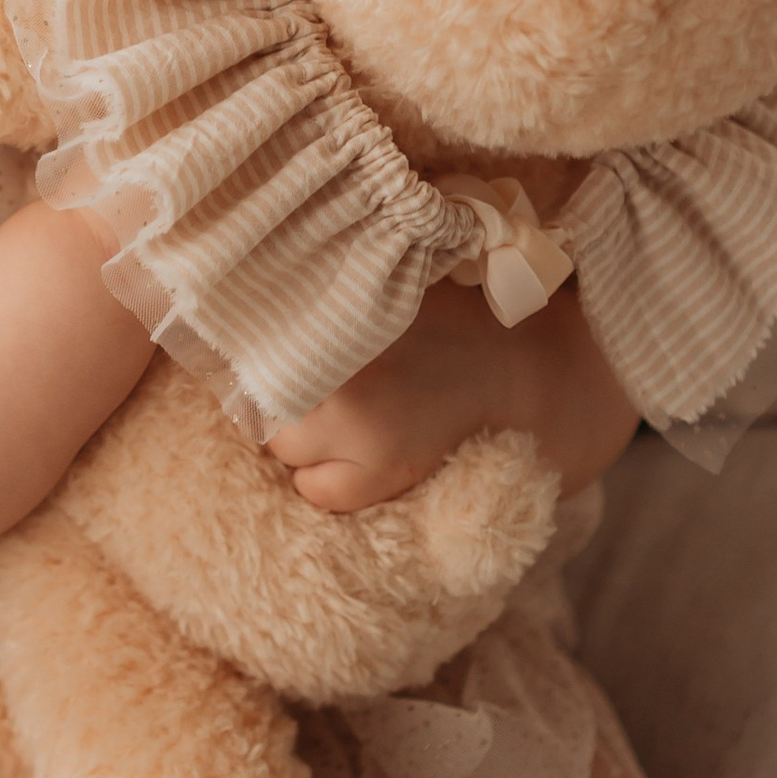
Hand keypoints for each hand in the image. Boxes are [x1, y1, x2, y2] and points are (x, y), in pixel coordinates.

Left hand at [264, 274, 637, 512]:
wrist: (531, 370)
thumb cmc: (453, 318)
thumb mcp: (383, 286)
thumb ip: (322, 297)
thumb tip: (245, 302)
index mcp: (335, 317)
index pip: (247, 350)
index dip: (256, 356)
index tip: (266, 357)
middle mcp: (338, 370)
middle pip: (259, 401)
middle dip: (280, 397)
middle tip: (319, 386)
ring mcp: (360, 426)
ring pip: (281, 449)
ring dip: (301, 439)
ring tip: (345, 418)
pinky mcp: (386, 470)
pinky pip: (318, 491)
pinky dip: (328, 481)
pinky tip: (361, 455)